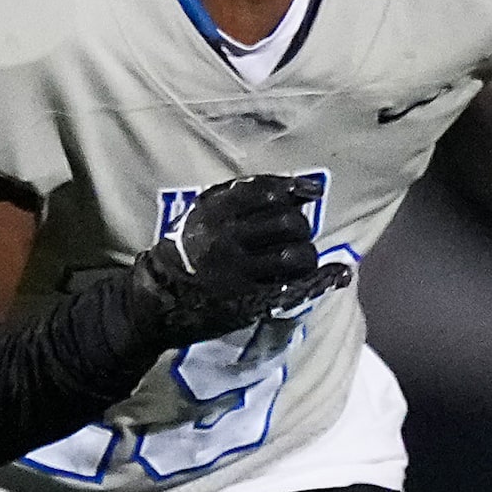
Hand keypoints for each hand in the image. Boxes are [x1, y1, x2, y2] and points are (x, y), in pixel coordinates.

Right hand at [130, 173, 352, 346]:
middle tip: (296, 236)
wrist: (152, 302)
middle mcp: (225, 238)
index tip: (311, 192)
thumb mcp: (195, 217)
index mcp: (210, 212)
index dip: (293, 189)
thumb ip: (233, 202)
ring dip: (307, 255)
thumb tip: (289, 191)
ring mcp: (238, 272)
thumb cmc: (179, 256)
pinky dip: (323, 280)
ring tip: (300, 259)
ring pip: (296, 256)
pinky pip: (296, 289)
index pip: (264, 192)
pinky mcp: (248, 302)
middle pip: (287, 223)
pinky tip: (339, 273)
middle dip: (300, 227)